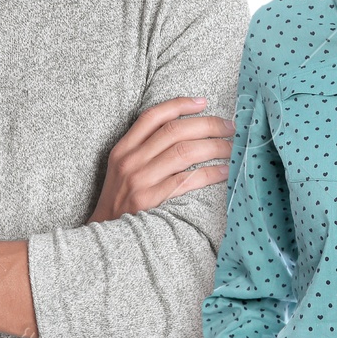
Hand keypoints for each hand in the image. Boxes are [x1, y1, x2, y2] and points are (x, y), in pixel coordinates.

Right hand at [88, 96, 234, 222]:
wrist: (105, 235)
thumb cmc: (120, 199)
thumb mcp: (122, 168)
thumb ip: (144, 148)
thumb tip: (185, 129)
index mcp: (122, 149)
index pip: (153, 116)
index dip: (180, 105)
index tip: (204, 102)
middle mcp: (130, 161)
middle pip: (175, 131)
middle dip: (207, 125)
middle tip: (229, 126)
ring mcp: (140, 181)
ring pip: (184, 152)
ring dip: (214, 147)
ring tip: (231, 148)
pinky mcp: (150, 201)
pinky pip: (187, 180)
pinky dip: (210, 173)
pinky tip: (224, 172)